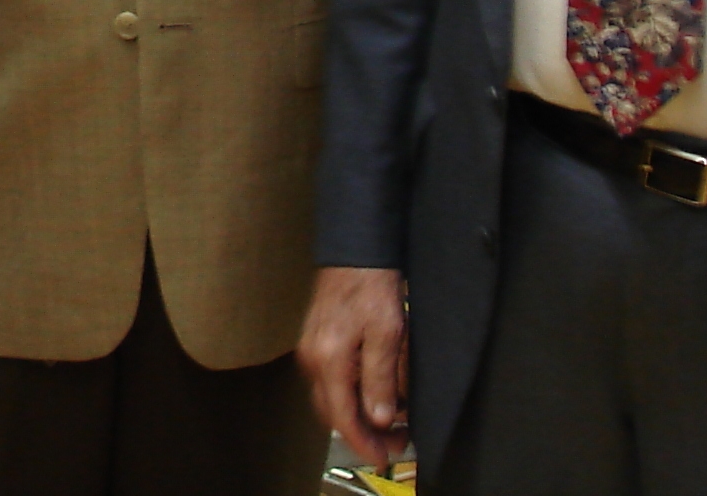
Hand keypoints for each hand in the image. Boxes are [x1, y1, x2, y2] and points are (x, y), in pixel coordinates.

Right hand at [299, 266, 407, 467]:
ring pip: (330, 398)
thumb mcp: (388, 334)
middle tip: (396, 440)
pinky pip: (329, 382)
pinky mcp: (315, 342)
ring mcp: (310, 350)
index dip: (364, 442)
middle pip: (332, 413)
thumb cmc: (372, 286)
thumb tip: (380, 417)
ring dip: (356, 415)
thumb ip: (381, 379)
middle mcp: (312, 359)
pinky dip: (349, 395)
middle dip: (363, 433)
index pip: (343, 417)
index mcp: (328, 360)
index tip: (383, 456)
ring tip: (390, 418)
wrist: (355, 249)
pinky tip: (373, 392)